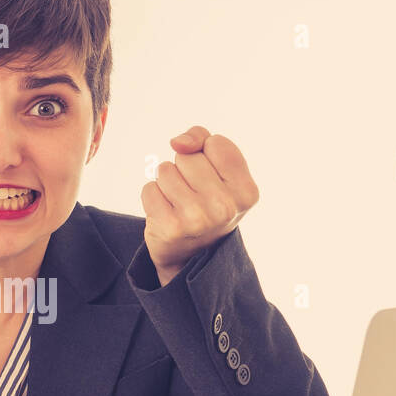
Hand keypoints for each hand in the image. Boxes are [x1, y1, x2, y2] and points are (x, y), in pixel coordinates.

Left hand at [141, 126, 259, 285]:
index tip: (211, 177)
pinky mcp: (171, 227)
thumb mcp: (218, 171)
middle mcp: (226, 207)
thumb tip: (177, 142)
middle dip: (184, 169)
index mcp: (246, 191)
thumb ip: (202, 140)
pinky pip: (149, 188)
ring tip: (178, 202)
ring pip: (165, 170)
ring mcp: (198, 219)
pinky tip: (165, 213)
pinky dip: (153, 197)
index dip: (206, 154)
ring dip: (166, 182)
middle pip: (187, 156)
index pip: (216, 143)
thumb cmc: (206, 203)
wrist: (191, 255)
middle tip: (192, 194)